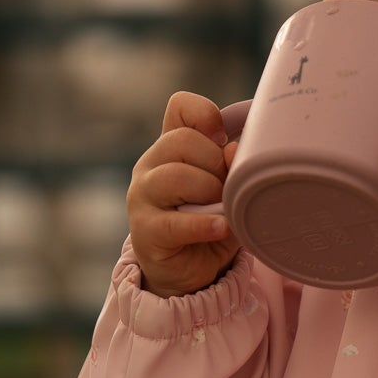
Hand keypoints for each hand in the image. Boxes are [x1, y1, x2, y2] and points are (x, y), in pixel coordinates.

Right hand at [128, 92, 241, 296]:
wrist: (191, 270)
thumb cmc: (211, 219)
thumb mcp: (228, 188)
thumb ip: (232, 167)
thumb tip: (235, 150)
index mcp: (171, 147)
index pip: (180, 107)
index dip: (205, 115)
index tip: (223, 138)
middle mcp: (151, 165)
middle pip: (182, 140)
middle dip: (215, 163)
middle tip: (226, 187)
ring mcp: (142, 197)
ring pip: (176, 176)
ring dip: (209, 192)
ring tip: (223, 209)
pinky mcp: (145, 231)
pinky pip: (175, 222)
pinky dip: (204, 224)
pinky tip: (221, 227)